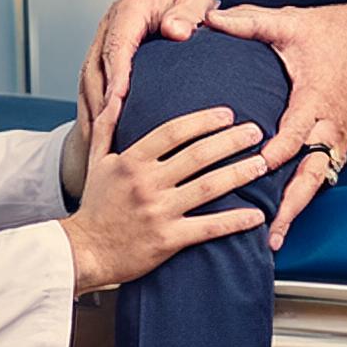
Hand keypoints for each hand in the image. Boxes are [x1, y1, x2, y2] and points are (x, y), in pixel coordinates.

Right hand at [58, 105, 267, 294]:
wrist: (84, 252)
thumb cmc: (94, 207)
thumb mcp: (96, 162)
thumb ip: (106, 126)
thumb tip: (114, 94)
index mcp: (131, 161)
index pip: (174, 131)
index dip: (205, 120)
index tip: (228, 114)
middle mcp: (147, 183)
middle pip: (198, 154)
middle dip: (232, 140)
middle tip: (256, 132)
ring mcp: (159, 212)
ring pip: (209, 187)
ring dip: (240, 174)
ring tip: (262, 164)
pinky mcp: (168, 240)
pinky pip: (209, 227)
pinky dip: (235, 220)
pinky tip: (257, 215)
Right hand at [78, 0, 216, 130]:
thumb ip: (188, 12)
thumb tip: (176, 31)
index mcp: (128, 10)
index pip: (117, 46)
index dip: (115, 76)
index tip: (117, 102)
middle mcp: (109, 25)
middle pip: (96, 67)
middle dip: (99, 101)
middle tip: (105, 131)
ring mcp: (102, 41)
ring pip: (89, 79)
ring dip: (92, 110)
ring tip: (99, 140)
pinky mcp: (102, 55)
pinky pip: (92, 85)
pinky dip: (94, 109)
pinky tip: (100, 134)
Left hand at [203, 0, 346, 251]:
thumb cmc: (333, 31)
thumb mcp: (290, 23)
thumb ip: (250, 23)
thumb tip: (211, 17)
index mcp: (316, 97)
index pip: (296, 132)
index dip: (278, 151)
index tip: (259, 168)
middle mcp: (330, 124)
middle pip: (313, 173)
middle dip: (292, 205)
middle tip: (271, 234)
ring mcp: (339, 137)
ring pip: (319, 180)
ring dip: (297, 208)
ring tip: (275, 238)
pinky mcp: (342, 142)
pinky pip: (324, 173)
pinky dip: (306, 194)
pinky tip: (286, 214)